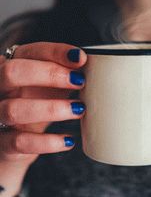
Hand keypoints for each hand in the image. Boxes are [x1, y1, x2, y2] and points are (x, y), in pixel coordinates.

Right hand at [0, 42, 86, 166]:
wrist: (11, 144)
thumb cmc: (33, 107)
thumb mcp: (47, 88)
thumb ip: (63, 77)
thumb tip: (94, 68)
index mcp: (11, 68)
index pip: (29, 52)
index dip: (55, 52)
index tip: (80, 57)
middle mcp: (0, 89)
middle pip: (13, 73)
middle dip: (49, 74)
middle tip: (79, 81)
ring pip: (15, 109)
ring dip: (51, 108)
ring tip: (79, 109)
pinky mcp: (3, 143)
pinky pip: (20, 142)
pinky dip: (48, 142)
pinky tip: (69, 141)